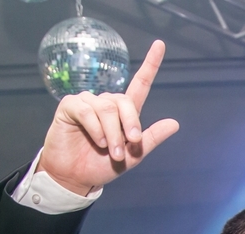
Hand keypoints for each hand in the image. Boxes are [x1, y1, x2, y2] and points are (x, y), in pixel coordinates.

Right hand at [36, 40, 179, 195]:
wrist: (76, 177)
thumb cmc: (101, 165)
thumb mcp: (132, 156)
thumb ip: (150, 138)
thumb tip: (175, 123)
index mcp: (124, 113)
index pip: (139, 85)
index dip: (150, 65)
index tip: (160, 45)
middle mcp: (106, 103)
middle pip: (124, 101)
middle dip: (130, 125)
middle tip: (129, 147)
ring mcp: (87, 102)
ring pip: (107, 109)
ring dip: (113, 134)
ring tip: (111, 151)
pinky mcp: (70, 106)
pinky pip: (87, 111)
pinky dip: (95, 128)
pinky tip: (98, 141)